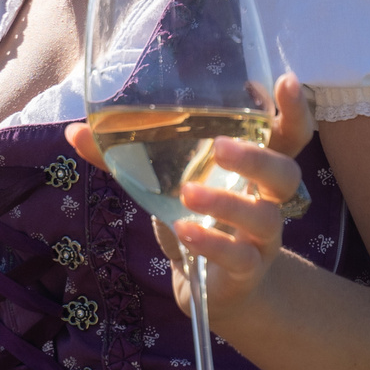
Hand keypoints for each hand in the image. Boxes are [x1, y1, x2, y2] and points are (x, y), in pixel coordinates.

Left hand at [67, 72, 314, 323]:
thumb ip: (124, 157)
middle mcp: (267, 199)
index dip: (294, 109)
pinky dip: (212, 243)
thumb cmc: (193, 218)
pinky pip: (240, 257)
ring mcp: (261, 238)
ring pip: (266, 218)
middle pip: (286, 172)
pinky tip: (184, 231)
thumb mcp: (161, 184)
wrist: (211, 288)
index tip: (285, 80)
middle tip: (219, 146)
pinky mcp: (247, 271)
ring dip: (228, 204)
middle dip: (257, 157)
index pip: (289, 133)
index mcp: (255, 167)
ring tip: (189, 193)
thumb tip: (75, 130)